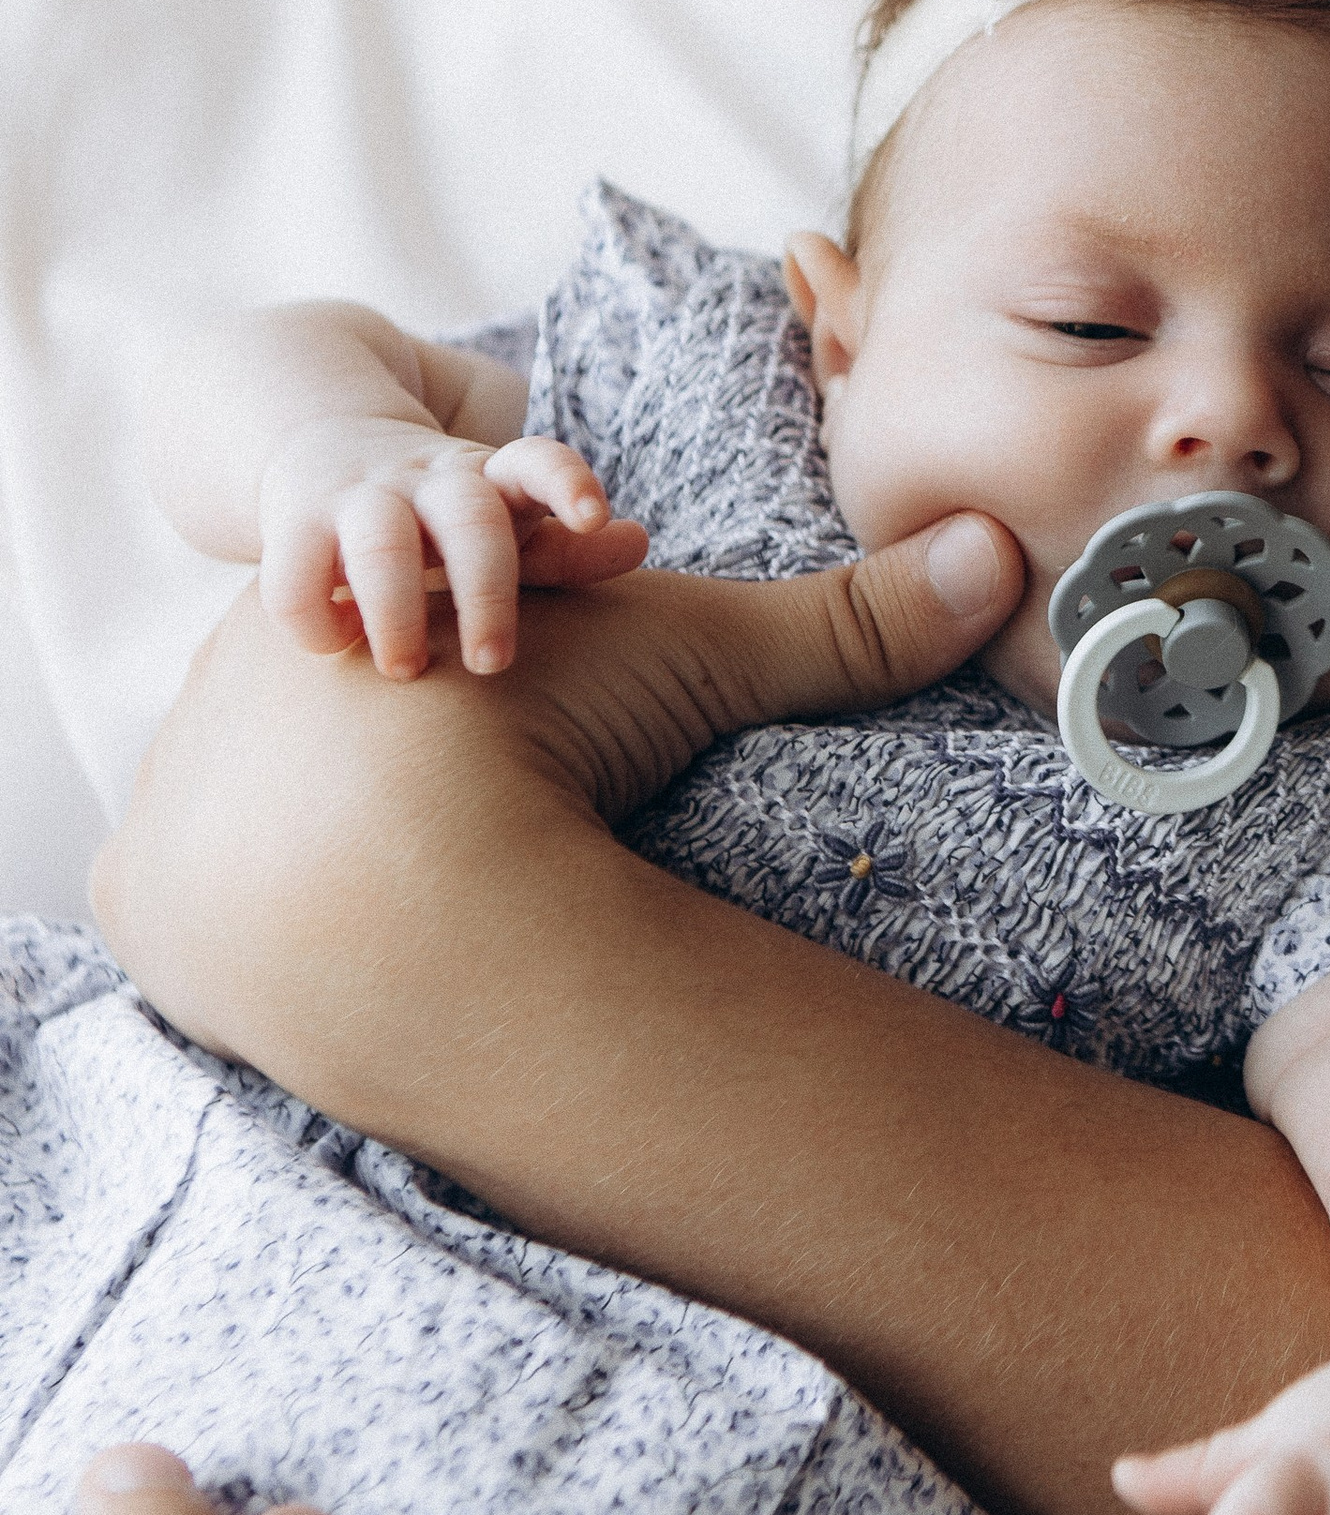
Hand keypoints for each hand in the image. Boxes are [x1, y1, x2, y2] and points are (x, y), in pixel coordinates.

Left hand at [93, 520, 1024, 1079]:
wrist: (396, 870)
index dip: (471, 668)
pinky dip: (241, 933)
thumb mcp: (699, 659)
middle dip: (386, 755)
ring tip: (412, 893)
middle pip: (315, 716)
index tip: (522, 716)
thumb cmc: (550, 743)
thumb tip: (997, 557)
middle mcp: (240, 682)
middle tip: (484, 816)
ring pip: (243, 809)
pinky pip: (188, 911)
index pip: (397, 627)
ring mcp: (181, 793)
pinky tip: (313, 958)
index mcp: (362, 607)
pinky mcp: (148, 908)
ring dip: (307, 842)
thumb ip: (837, 620)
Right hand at [258, 416, 646, 680]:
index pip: (536, 461)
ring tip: (405, 671)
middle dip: (486, 593)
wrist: (318, 447)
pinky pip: (295, 578)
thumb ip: (563, 548)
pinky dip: (315, 622)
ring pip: (381, 546)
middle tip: (494, 665)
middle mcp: (427, 479)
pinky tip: (335, 645)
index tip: (593, 517)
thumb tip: (638, 544)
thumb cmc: (437, 514)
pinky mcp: (293, 523)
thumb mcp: (500, 520)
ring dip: (397, 613)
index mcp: (488, 477)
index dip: (567, 483)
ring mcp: (359, 497)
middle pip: (469, 521)